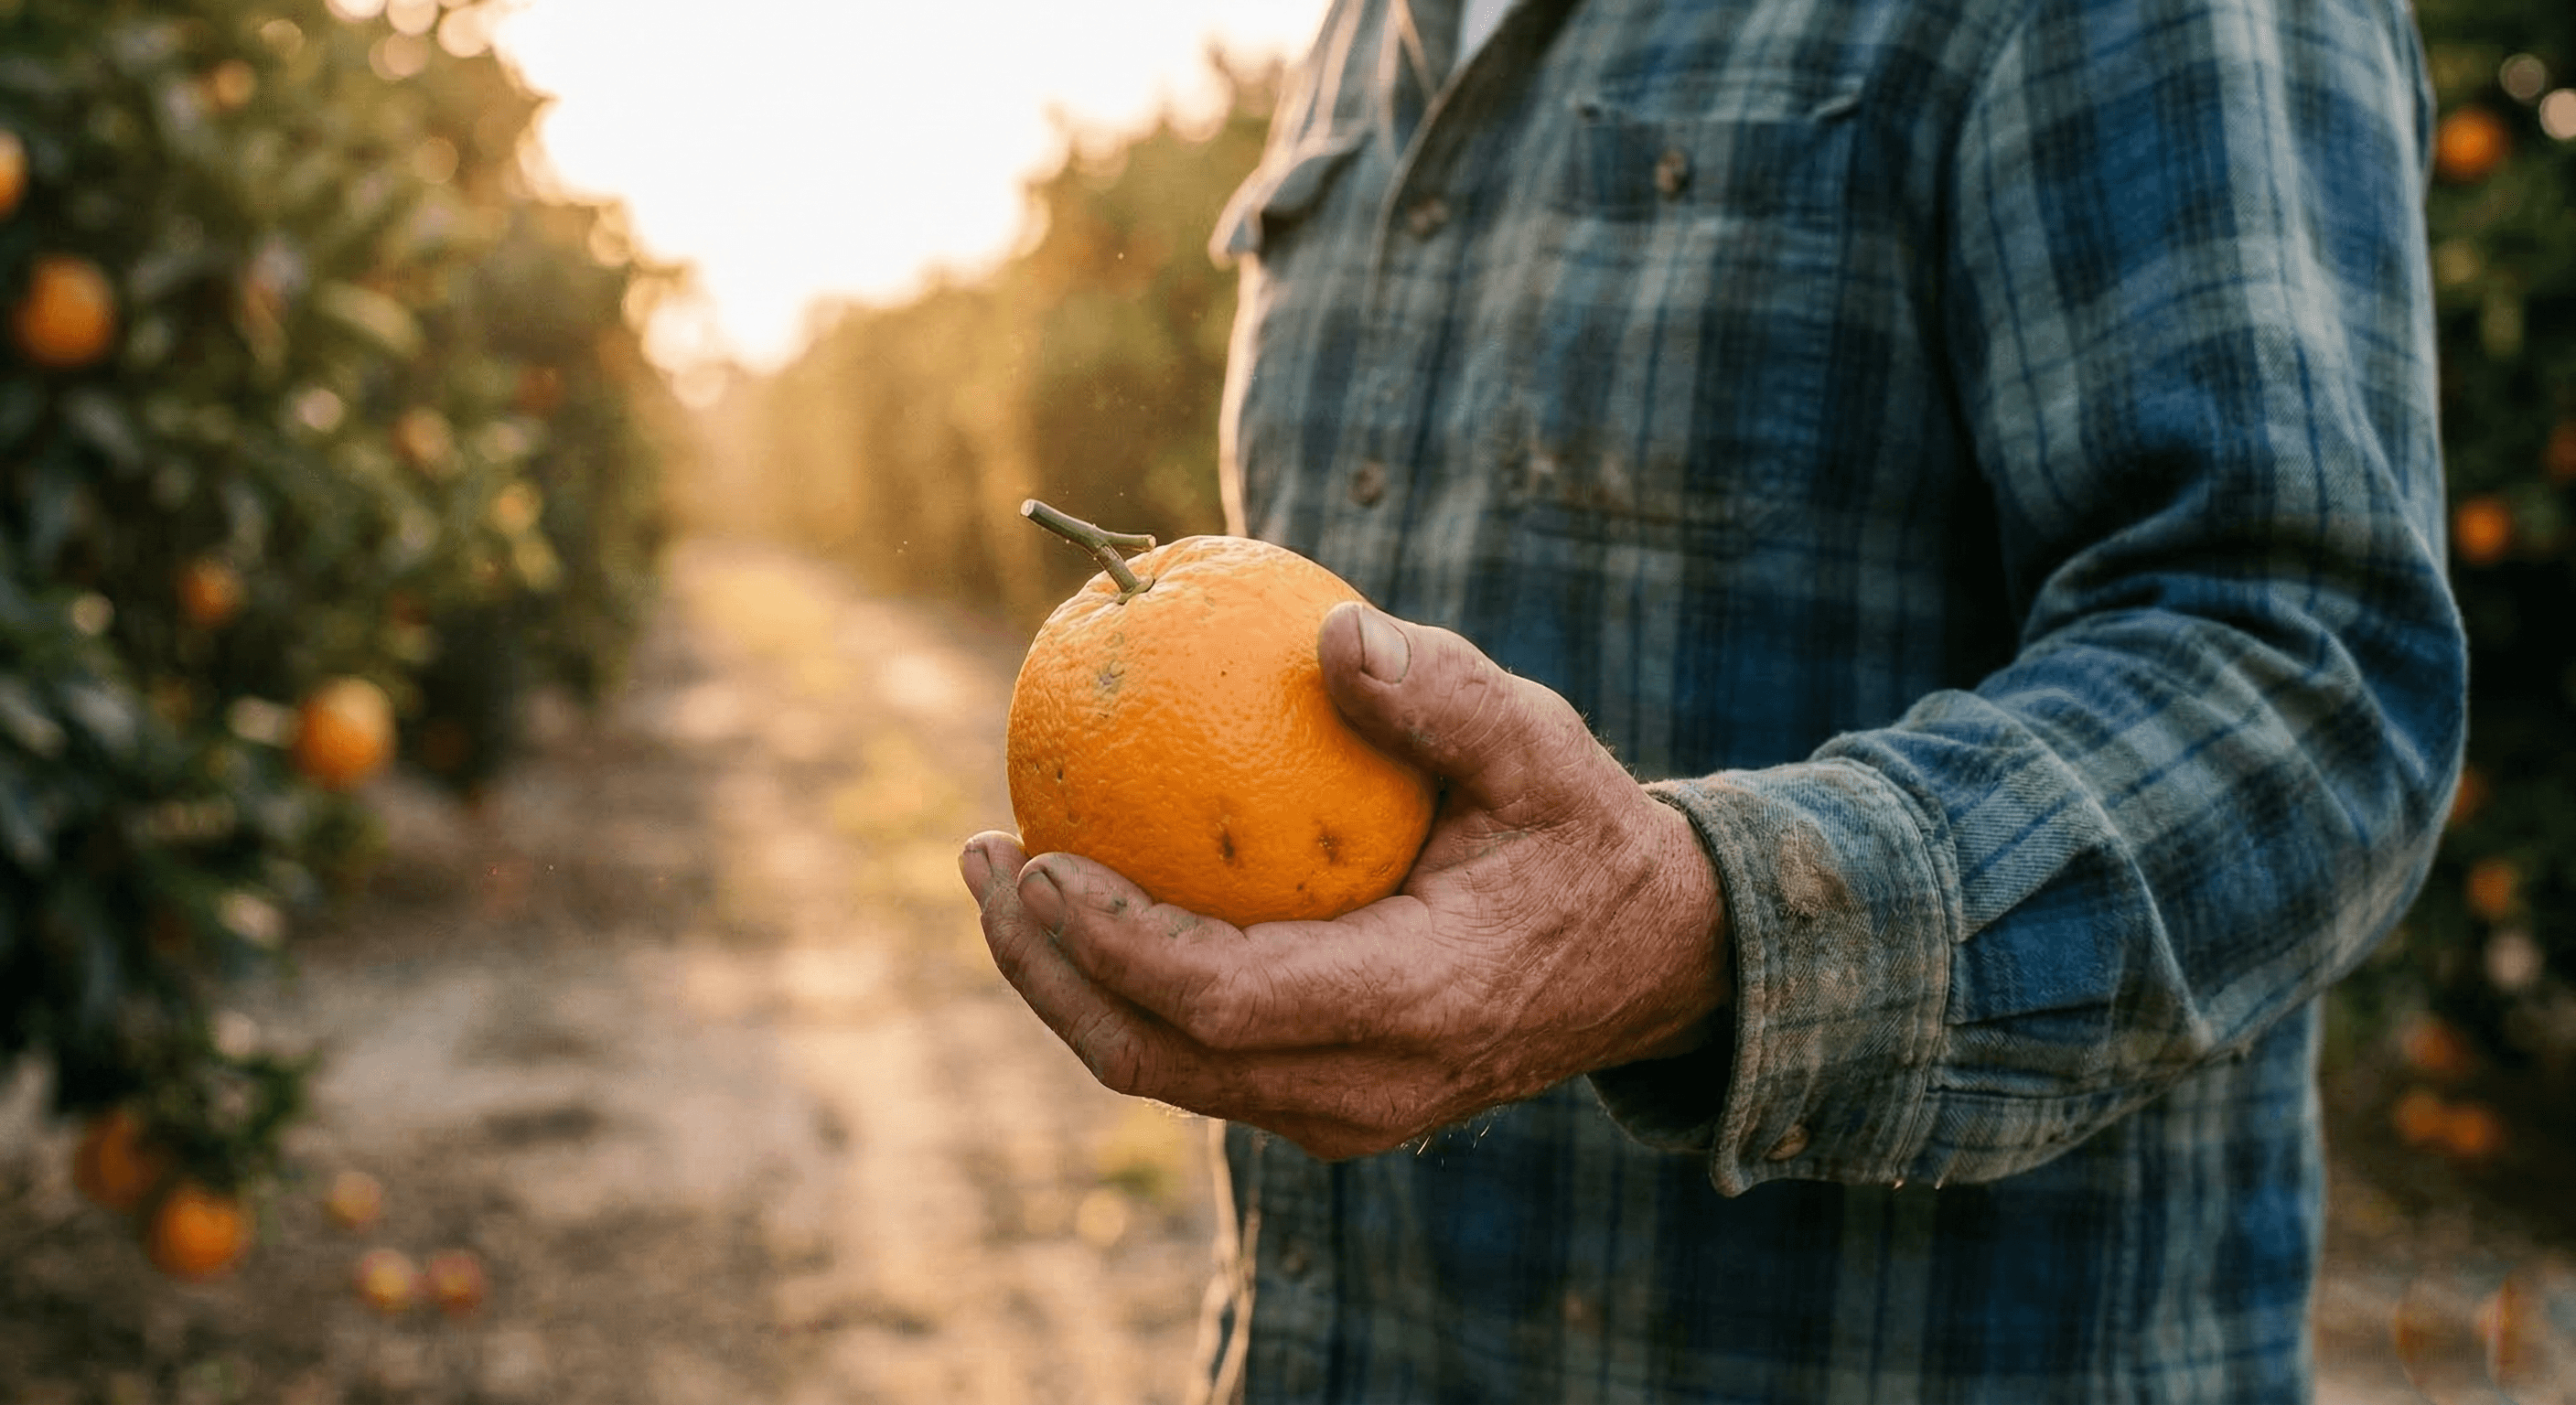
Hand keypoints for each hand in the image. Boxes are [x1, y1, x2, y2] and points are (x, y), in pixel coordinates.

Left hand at [962, 602, 1728, 1159]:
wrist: (1648, 963)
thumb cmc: (1581, 837)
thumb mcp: (1543, 748)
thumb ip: (1446, 697)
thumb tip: (1332, 632)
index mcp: (1417, 1004)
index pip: (1225, 1000)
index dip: (1114, 942)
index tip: (1036, 856)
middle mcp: (1366, 1087)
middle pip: (1159, 1058)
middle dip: (1045, 971)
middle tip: (979, 859)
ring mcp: (1340, 1111)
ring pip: (1163, 1070)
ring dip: (1065, 982)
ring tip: (998, 873)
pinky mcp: (1320, 1102)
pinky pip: (1194, 1055)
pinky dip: (1121, 985)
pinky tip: (1080, 893)